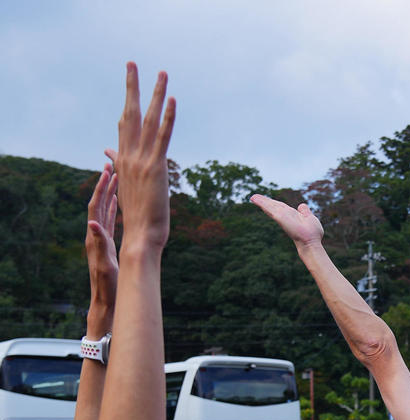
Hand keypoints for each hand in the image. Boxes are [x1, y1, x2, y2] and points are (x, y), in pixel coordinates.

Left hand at [85, 164, 118, 331]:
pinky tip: (118, 202)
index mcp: (94, 236)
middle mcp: (96, 234)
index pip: (96, 207)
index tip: (108, 172)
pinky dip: (114, 209)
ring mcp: (101, 239)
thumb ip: (99, 244)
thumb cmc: (106, 284)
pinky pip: (111, 221)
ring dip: (110, 194)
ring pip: (105, 210)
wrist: (106, 299)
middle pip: (99, 204)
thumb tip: (93, 224)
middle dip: (104, 185)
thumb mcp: (103, 264)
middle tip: (111, 166)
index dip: (101, 189)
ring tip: (116, 178)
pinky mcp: (108, 244)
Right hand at [109, 64, 173, 250]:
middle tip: (133, 63)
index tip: (129, 83)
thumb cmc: (140, 218)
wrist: (141, 237)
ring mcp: (141, 160)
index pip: (125, 125)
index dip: (127, 103)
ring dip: (155, 94)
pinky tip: (172, 100)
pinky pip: (163, 137)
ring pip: (148, 120)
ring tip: (161, 73)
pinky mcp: (156, 167)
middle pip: (130, 114)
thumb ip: (120, 168)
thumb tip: (109, 155)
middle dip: (133, 87)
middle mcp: (129, 156)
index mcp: (124, 160)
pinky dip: (168, 118)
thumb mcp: (130, 188)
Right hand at [250, 194, 323, 248]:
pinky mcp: (279, 217)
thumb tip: (302, 205)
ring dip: (261, 201)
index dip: (273, 203)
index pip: (281, 207)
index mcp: (292, 215)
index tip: (266, 200)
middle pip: (273, 206)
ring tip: (253, 197)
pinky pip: (269, 208)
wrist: (310, 241)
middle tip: (254, 197)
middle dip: (264, 201)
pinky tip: (255, 199)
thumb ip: (305, 212)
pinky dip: (262, 203)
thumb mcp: (310, 218)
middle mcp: (285, 215)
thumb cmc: (312, 233)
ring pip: (270, 206)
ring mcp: (282, 216)